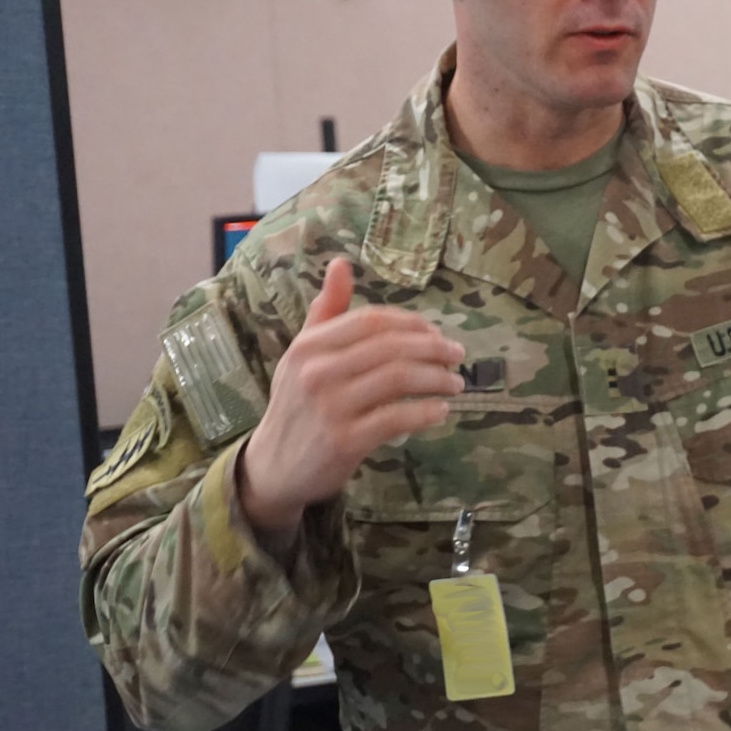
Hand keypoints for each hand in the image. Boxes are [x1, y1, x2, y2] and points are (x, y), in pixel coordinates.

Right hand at [237, 259, 464, 536]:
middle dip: (434, 349)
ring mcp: (330, 407)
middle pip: (390, 347)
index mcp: (308, 346)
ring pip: (398, 379)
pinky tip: (441, 410)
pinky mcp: (344, 441)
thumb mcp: (303, 355)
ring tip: (456, 383)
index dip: (412, 324)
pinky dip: (426, 411)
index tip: (437, 333)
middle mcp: (316, 372)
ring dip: (437, 379)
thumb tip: (341, 263)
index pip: (371, 321)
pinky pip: (397, 418)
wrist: (273, 467)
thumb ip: (326, 311)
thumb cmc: (296, 405)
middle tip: (458, 356)